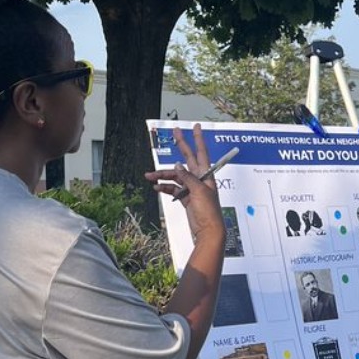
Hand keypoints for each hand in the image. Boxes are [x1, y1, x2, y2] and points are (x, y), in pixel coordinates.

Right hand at [143, 124, 223, 240]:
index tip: (195, 127)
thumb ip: (188, 177)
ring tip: (150, 176)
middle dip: (181, 145)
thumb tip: (178, 166)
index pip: (202, 153)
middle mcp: (200, 179)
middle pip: (188, 159)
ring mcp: (193, 188)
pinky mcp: (187, 198)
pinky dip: (165, 188)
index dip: (198, 139)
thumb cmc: (208, 212)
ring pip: (176, 176)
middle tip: (175, 131)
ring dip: (163, 175)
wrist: (208, 231)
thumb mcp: (199, 191)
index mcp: (206, 175)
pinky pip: (174, 189)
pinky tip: (157, 187)